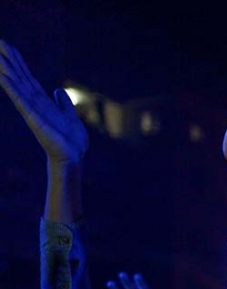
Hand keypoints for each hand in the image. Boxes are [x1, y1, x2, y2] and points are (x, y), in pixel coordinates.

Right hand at [0, 41, 87, 164]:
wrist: (74, 157)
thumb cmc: (71, 140)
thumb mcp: (70, 115)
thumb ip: (63, 102)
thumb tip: (57, 91)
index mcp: (42, 101)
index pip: (27, 77)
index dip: (18, 61)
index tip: (7, 46)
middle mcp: (34, 103)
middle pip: (19, 76)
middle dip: (8, 59)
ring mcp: (32, 110)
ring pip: (16, 85)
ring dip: (6, 70)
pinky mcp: (34, 119)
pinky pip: (21, 101)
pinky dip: (13, 89)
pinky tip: (4, 78)